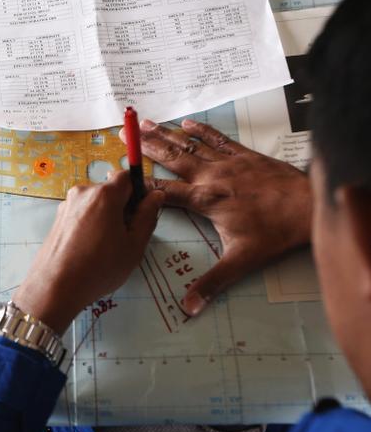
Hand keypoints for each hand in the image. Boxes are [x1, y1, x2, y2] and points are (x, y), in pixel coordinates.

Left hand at [13, 172, 164, 332]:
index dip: (140, 190)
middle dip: (123, 207)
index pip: (128, 176)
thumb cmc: (99, 268)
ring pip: (95, 204)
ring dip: (106, 218)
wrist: (54, 288)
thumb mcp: (134, 245)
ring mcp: (66, 205)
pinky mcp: (57, 219)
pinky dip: (90, 225)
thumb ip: (148, 216)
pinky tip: (90, 250)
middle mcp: (83, 193)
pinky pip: (82, 214)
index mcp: (104, 194)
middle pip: (110, 191)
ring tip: (106, 247)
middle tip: (127, 236)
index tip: (143, 211)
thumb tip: (155, 195)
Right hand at [122, 119, 312, 315]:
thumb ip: (212, 283)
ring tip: (146, 124)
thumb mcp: (241, 261)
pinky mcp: (244, 156)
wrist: (310, 206)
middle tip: (125, 135)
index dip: (141, 186)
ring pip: (190, 145)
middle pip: (172, 159)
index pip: (164, 192)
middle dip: (146, 147)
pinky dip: (201, 131)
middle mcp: (212, 176)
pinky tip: (188, 123)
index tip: (122, 180)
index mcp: (205, 200)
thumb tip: (189, 308)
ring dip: (166, 134)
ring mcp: (228, 163)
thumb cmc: (275, 232)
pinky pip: (217, 139)